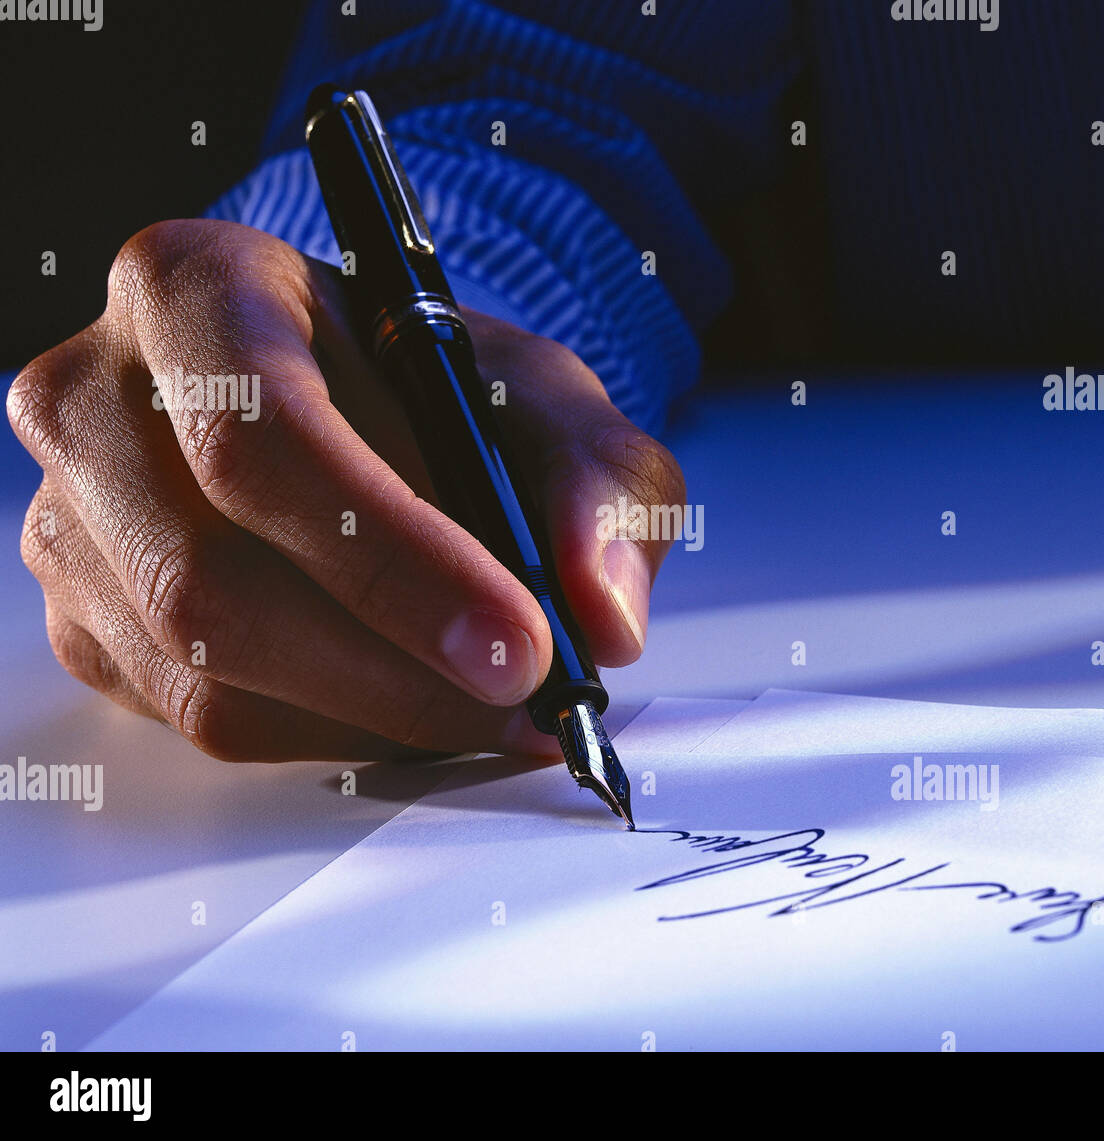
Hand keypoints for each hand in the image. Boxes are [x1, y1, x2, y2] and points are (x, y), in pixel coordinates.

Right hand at [7, 220, 684, 761]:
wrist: (364, 411)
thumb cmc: (436, 390)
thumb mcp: (543, 400)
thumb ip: (597, 485)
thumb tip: (601, 615)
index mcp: (196, 290)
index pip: (260, 436)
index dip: (393, 557)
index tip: (516, 643)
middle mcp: (98, 400)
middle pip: (211, 578)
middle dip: (395, 668)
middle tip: (524, 699)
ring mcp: (75, 521)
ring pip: (205, 672)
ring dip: (373, 713)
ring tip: (485, 704)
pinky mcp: (85, 620)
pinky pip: (201, 718)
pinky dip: (328, 731)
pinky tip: (406, 700)